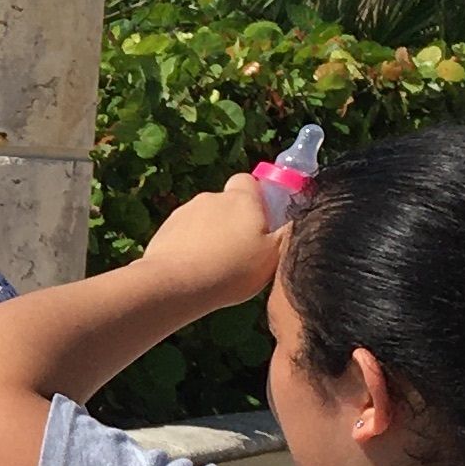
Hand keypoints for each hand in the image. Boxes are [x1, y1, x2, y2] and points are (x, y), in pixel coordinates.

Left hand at [139, 172, 287, 313]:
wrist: (175, 284)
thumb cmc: (232, 268)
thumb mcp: (275, 254)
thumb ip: (287, 233)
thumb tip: (300, 218)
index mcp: (240, 199)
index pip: (249, 181)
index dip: (258, 198)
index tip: (264, 221)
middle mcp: (210, 198)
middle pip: (227, 204)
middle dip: (235, 222)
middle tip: (244, 252)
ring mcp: (183, 213)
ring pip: (205, 221)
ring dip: (211, 236)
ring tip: (218, 267)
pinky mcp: (164, 231)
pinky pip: (184, 236)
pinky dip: (190, 248)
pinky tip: (196, 272)